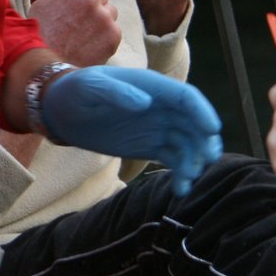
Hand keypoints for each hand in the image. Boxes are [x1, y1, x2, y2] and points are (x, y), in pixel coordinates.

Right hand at [29, 0, 121, 65]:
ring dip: (101, 20)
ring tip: (85, 36)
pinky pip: (114, 31)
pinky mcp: (113, 35)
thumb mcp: (41, 6)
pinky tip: (91, 46)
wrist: (43, 67)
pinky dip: (105, 38)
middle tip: (81, 20)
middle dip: (93, 4)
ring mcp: (104, 16)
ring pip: (110, 11)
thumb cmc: (36, 37)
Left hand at [41, 66, 222, 194]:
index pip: (186, 98)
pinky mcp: (152, 146)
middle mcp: (162, 107)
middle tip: (206, 162)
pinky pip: (175, 160)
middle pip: (194, 123)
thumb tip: (143, 103)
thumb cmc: (77, 91)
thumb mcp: (91, 87)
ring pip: (188, 145)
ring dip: (194, 163)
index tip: (212, 130)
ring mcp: (159, 127)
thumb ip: (115, 92)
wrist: (64, 111)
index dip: (202, 112)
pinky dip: (182, 173)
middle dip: (205, 142)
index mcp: (152, 87)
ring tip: (187, 182)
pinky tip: (180, 189)